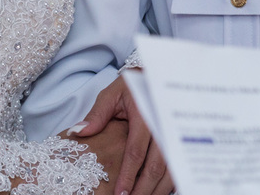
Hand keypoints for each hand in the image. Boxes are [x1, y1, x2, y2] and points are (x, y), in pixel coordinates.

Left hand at [69, 76, 173, 194]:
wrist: (156, 75)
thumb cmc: (132, 86)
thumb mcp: (112, 94)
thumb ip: (97, 114)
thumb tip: (79, 132)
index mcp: (145, 114)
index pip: (136, 151)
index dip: (128, 175)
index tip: (120, 194)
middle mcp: (163, 125)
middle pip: (156, 166)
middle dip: (144, 189)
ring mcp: (174, 133)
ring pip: (170, 169)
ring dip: (158, 190)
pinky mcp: (180, 138)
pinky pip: (179, 164)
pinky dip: (170, 182)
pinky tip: (159, 192)